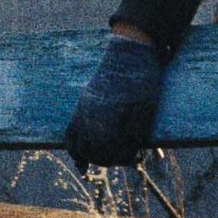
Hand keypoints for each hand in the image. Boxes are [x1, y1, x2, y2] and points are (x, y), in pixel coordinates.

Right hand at [65, 34, 164, 170]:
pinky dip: (74, 149)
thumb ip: (135, 133)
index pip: (109, 153)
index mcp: (107, 117)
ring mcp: (83, 110)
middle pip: (94, 152)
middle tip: (127, 155)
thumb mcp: (146, 108)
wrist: (128, 53)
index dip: (123, 159)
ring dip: (91, 156)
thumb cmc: (142, 80)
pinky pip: (70, 132)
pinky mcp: (82, 105)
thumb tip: (130, 155)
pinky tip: (82, 164)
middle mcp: (90, 116)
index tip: (136, 156)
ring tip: (105, 158)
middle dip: (110, 158)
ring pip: (77, 145)